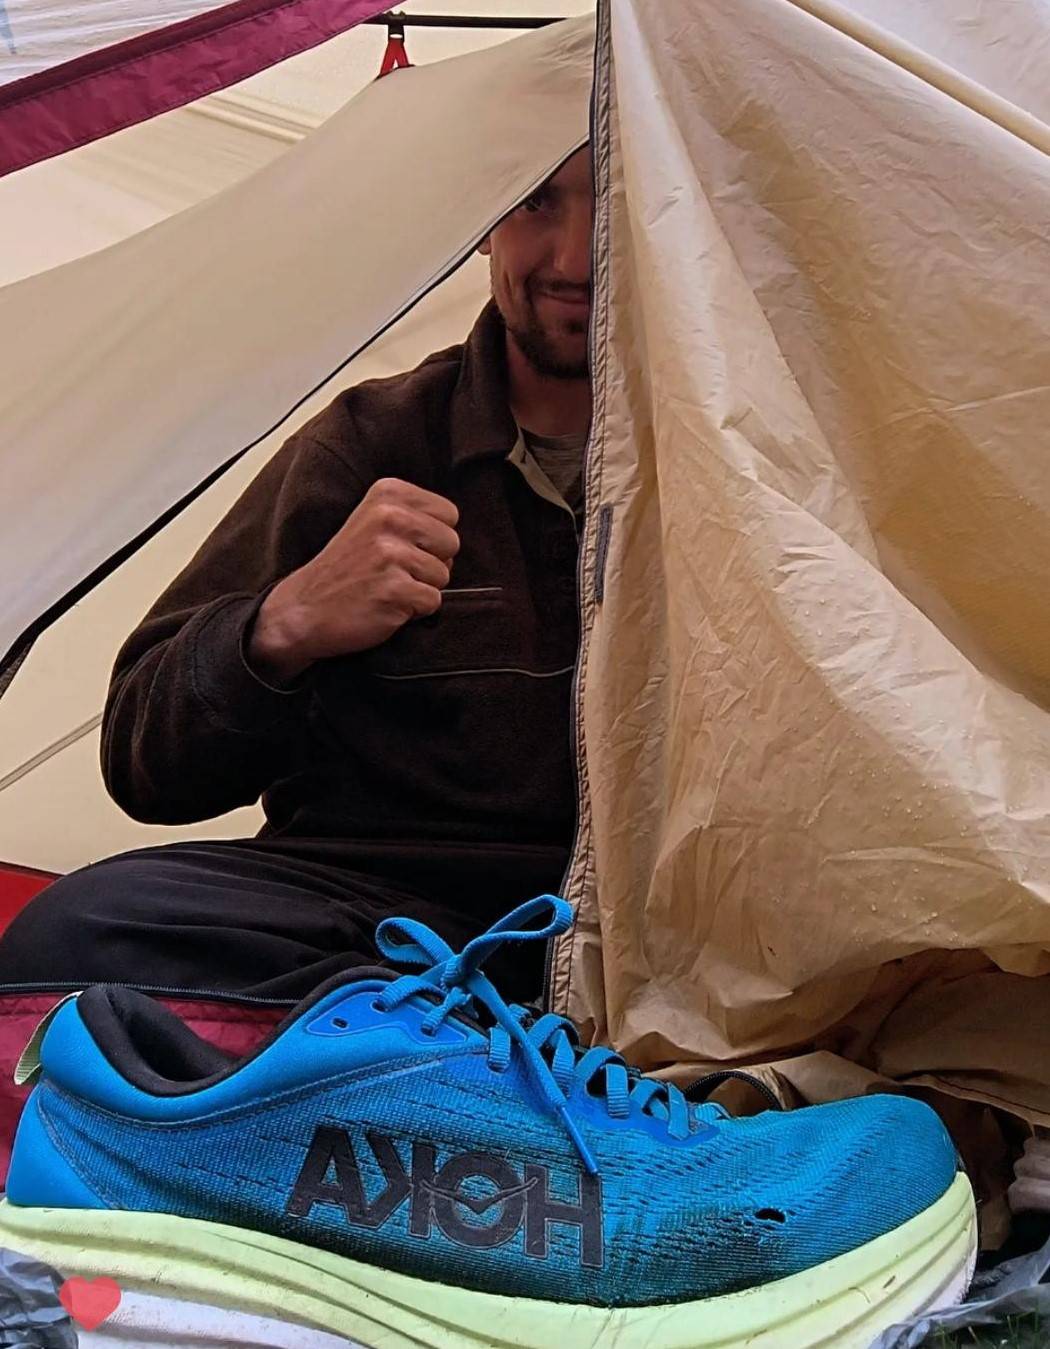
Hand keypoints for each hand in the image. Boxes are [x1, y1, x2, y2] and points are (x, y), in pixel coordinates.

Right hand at [248, 478, 459, 683]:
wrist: (304, 608)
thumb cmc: (345, 568)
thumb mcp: (373, 520)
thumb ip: (412, 515)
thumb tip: (453, 530)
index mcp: (387, 494)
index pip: (449, 514)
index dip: (432, 538)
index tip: (402, 547)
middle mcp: (389, 518)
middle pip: (452, 543)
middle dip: (432, 562)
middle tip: (396, 571)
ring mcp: (391, 554)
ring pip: (444, 575)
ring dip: (421, 588)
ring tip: (387, 587)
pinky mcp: (394, 589)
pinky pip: (433, 601)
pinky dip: (414, 610)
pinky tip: (386, 604)